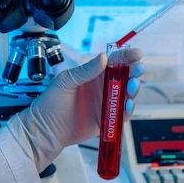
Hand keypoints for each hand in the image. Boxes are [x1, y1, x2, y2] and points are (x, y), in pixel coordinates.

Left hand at [6, 49, 144, 170]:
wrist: (45, 128)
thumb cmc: (51, 103)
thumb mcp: (67, 81)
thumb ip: (86, 70)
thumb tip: (103, 57)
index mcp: (92, 74)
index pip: (114, 62)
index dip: (127, 57)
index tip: (137, 53)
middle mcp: (101, 87)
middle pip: (124, 77)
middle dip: (134, 72)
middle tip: (138, 69)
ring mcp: (105, 103)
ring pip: (126, 95)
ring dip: (133, 89)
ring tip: (133, 86)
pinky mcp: (106, 119)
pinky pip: (122, 114)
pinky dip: (128, 110)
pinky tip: (128, 105)